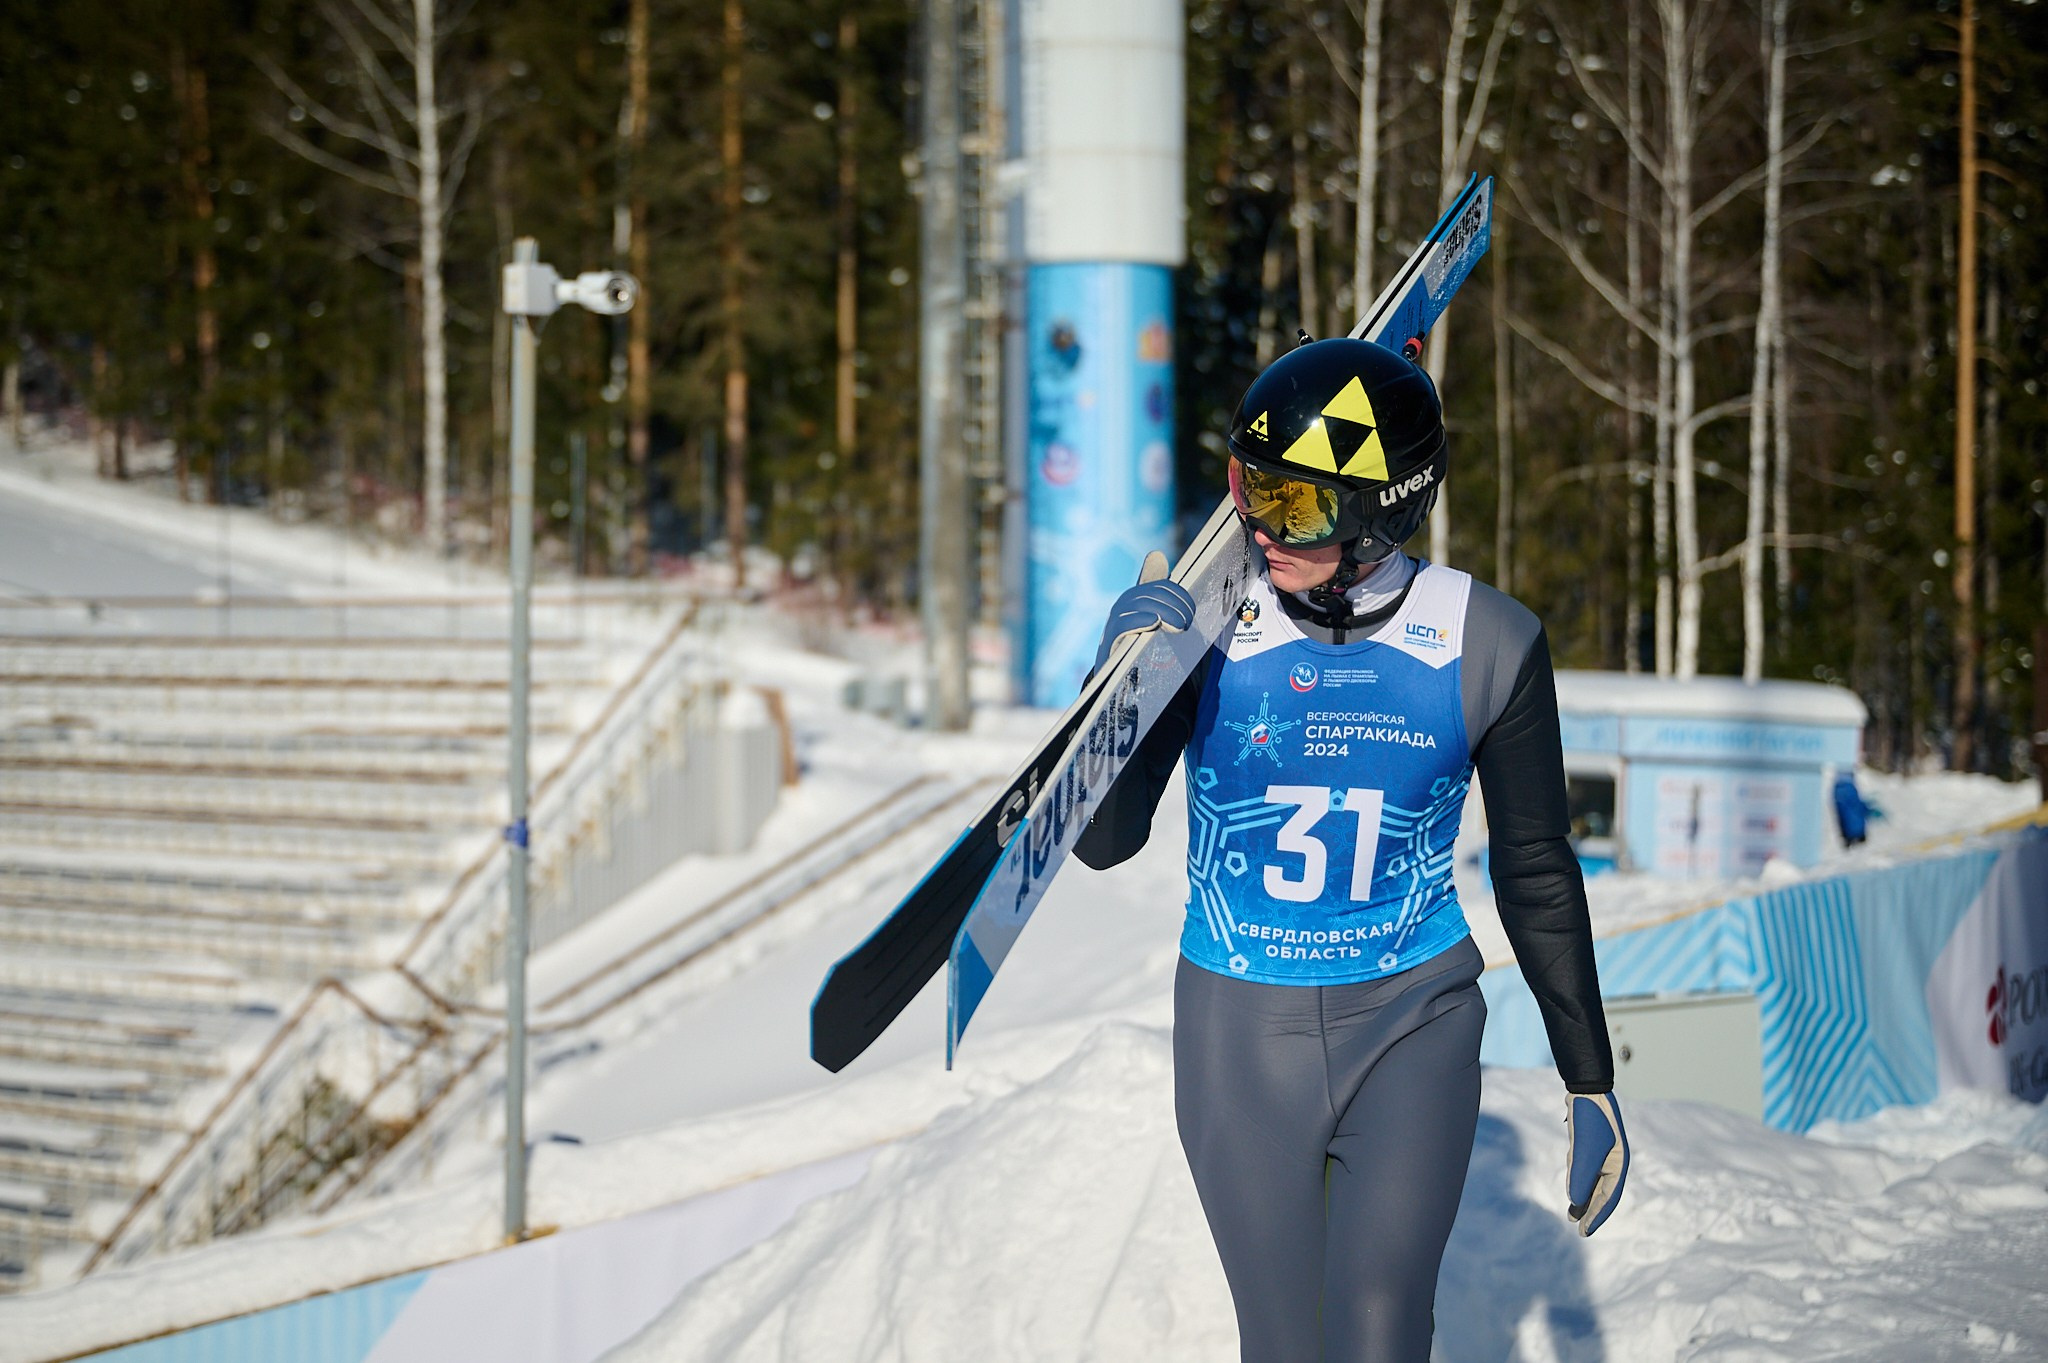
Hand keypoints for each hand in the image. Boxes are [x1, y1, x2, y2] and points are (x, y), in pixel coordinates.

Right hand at [1092, 552, 1195, 673]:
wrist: (1117, 676)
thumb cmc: (1139, 645)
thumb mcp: (1151, 619)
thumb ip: (1159, 596)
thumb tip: (1156, 555)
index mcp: (1138, 596)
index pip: (1163, 586)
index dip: (1181, 596)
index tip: (1192, 611)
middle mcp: (1125, 602)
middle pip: (1155, 594)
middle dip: (1176, 606)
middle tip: (1188, 623)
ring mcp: (1116, 618)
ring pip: (1143, 604)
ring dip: (1166, 613)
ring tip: (1180, 627)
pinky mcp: (1110, 636)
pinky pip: (1124, 622)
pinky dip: (1140, 619)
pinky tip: (1154, 622)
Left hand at [1565, 1091, 1628, 1236]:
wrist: (1584, 1089)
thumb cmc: (1589, 1118)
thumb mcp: (1584, 1149)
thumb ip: (1580, 1175)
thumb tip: (1574, 1202)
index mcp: (1619, 1163)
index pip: (1609, 1197)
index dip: (1598, 1216)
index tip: (1585, 1232)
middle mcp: (1612, 1160)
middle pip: (1602, 1192)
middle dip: (1591, 1211)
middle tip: (1579, 1230)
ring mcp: (1601, 1153)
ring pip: (1592, 1182)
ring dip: (1583, 1198)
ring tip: (1572, 1215)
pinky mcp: (1588, 1145)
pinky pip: (1585, 1170)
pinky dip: (1578, 1182)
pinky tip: (1571, 1193)